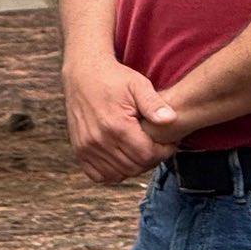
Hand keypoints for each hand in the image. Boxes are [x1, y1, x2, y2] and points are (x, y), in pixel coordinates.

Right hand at [61, 56, 178, 184]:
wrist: (84, 75)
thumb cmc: (115, 78)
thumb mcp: (138, 85)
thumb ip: (154, 104)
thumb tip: (171, 119)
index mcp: (116, 125)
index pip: (146, 155)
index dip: (163, 152)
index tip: (170, 144)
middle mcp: (98, 140)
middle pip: (133, 167)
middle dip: (151, 160)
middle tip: (160, 148)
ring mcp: (86, 148)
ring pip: (117, 174)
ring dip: (134, 167)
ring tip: (144, 151)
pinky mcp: (79, 150)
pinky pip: (98, 175)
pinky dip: (114, 172)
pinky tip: (124, 157)